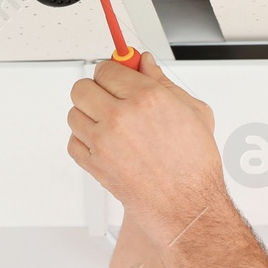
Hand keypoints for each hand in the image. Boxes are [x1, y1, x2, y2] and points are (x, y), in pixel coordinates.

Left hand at [66, 51, 223, 244]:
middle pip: (82, 88)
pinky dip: (84, 140)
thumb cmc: (194, 165)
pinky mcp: (94, 164)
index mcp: (146, 98)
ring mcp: (103, 142)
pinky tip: (105, 142)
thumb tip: (145, 63)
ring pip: (74, 114)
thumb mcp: (193, 112)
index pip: (107, 68)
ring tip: (110, 124)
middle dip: (96, 89)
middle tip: (110, 97)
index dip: (112, 72)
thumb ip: (163, 81)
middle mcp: (120, 118)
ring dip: (88, 115)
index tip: (116, 77)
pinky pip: (73, 142)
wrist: (187, 205)